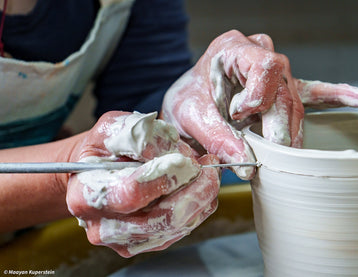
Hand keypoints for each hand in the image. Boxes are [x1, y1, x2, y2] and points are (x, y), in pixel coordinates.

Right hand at [66, 111, 220, 256]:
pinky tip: (199, 188)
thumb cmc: (104, 150)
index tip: (185, 160)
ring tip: (207, 172)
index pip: (131, 193)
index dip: (163, 176)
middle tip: (208, 164)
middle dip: (195, 189)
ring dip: (201, 197)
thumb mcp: (112, 129)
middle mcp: (104, 227)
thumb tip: (171, 150)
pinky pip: (182, 230)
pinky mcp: (145, 244)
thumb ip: (137, 134)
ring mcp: (126, 240)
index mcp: (86, 195)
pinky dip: (198, 207)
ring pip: (178, 226)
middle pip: (162, 218)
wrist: (97, 174)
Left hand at [161, 30, 357, 179]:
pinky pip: (313, 93)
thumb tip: (248, 164)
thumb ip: (217, 138)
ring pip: (295, 101)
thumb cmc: (188, 101)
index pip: (263, 66)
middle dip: (279, 126)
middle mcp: (258, 54)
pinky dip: (335, 97)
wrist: (189, 102)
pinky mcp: (282, 90)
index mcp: (233, 49)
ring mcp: (274, 73)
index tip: (240, 116)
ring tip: (288, 152)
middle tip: (274, 153)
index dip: (260, 95)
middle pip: (283, 90)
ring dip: (291, 130)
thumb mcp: (191, 116)